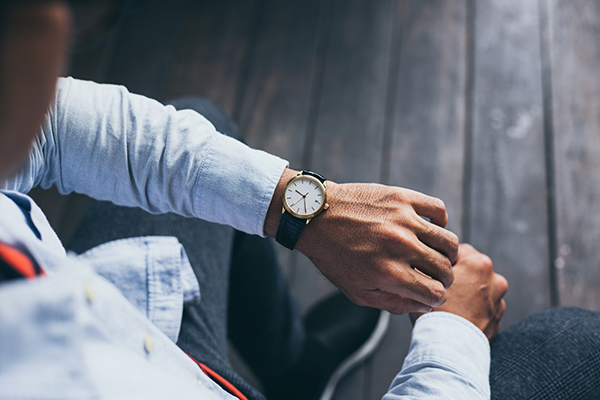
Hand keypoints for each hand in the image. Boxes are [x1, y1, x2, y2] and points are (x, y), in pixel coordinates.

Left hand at [265, 169, 458, 313]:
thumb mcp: (356, 291)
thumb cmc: (334, 257)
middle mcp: (401, 247)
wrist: (315, 217)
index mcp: (390, 274)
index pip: (436, 293)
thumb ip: (392, 303)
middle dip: (444, 278)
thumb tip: (425, 305)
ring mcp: (404, 220)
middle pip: (445, 269)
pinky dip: (440, 221)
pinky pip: (439, 210)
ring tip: (435, 253)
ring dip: (447, 253)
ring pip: (449, 242)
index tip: (431, 292)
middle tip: (435, 275)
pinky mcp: (402, 198)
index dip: (436, 297)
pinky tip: (428, 228)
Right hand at [410, 244, 507, 340]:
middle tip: (439, 289)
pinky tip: (456, 315)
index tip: (433, 271)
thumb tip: (424, 255)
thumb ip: (428, 261)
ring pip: (477, 288)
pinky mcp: (497, 319)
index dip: (441, 260)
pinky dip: (472, 309)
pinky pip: (481, 307)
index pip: (456, 250)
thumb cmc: (436, 313)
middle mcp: (494, 279)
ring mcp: (498, 301)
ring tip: (448, 305)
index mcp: (479, 263)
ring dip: (466, 292)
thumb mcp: (423, 277)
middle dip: (457, 276)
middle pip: (470, 269)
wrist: (449, 348)